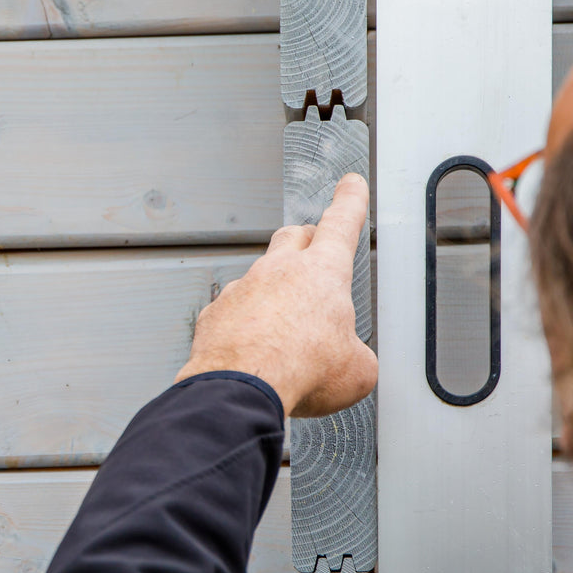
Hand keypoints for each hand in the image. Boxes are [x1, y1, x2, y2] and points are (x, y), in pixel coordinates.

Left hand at [175, 173, 375, 418]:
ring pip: (261, 274)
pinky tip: (253, 347)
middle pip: (294, 236)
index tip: (350, 185)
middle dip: (307, 239)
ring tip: (285, 326)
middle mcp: (278, 270)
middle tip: (315, 253)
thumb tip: (351, 362)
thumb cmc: (301, 371)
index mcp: (322, 272)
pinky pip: (234, 308)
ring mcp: (242, 288)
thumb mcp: (357, 370)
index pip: (341, 222)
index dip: (349, 201)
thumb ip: (356, 356)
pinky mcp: (216, 312)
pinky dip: (245, 322)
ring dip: (274, 290)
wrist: (241, 388)